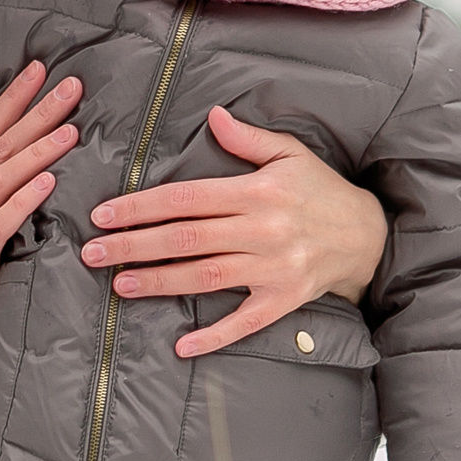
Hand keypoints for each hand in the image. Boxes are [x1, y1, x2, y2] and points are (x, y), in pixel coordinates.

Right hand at [0, 63, 80, 407]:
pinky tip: (49, 180)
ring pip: (3, 175)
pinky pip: (2, 221)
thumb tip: (39, 183)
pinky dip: (26, 197)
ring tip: (73, 125)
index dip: (12, 100)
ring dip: (38, 147)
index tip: (39, 70)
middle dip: (35, 110)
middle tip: (71, 82)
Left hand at [80, 104, 387, 357]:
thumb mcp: (290, 153)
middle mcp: (263, 229)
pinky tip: (181, 345)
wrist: (367, 235)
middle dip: (135, 245)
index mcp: (258, 191)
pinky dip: (213, 336)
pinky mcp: (284, 300)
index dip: (142, 206)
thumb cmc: (320, 189)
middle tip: (93, 252)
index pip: (187, 198)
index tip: (104, 213)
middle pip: (187, 238)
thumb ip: (248, 139)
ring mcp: (274, 268)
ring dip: (159, 283)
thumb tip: (213, 115)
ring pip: (206, 277)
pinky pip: (245, 322)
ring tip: (120, 284)